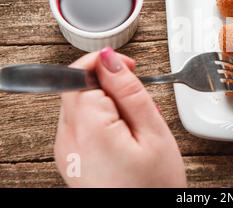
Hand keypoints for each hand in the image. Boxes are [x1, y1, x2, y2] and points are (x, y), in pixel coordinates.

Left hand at [54, 48, 185, 186]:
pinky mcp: (71, 158)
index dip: (105, 63)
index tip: (129, 67)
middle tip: (138, 100)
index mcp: (87, 129)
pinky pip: (81, 123)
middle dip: (108, 84)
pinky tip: (125, 134)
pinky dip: (101, 119)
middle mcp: (67, 139)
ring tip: (136, 122)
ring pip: (80, 104)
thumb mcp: (152, 132)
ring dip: (107, 102)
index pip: (79, 73)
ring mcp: (66, 150)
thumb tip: (110, 59)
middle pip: (77, 87)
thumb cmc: (153, 186)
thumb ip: (129, 91)